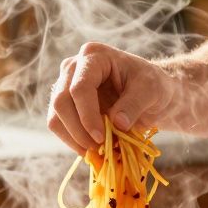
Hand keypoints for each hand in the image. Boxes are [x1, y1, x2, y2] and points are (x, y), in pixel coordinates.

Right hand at [47, 42, 176, 152]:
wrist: (150, 93)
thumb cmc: (152, 85)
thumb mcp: (152, 90)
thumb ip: (134, 104)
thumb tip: (117, 124)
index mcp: (94, 56)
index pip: (80, 87)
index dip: (87, 116)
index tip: (101, 138)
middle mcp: (73, 67)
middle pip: (61, 102)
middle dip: (78, 130)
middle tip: (99, 148)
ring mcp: (65, 85)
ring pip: (55, 117)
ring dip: (74, 139)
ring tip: (98, 151)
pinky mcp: (65, 105)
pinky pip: (59, 126)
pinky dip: (73, 142)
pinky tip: (91, 149)